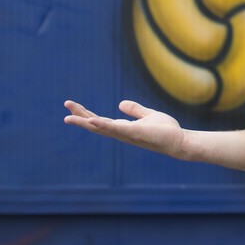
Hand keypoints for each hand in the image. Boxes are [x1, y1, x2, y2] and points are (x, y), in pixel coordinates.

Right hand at [64, 100, 187, 158]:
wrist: (179, 141)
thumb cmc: (165, 131)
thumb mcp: (148, 115)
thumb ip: (135, 110)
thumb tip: (120, 104)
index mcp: (123, 128)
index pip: (100, 121)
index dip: (85, 114)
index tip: (71, 105)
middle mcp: (122, 133)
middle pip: (96, 125)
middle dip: (80, 117)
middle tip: (65, 106)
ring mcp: (127, 134)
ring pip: (102, 128)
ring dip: (85, 122)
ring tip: (68, 117)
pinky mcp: (136, 133)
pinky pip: (117, 129)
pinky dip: (104, 125)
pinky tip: (92, 121)